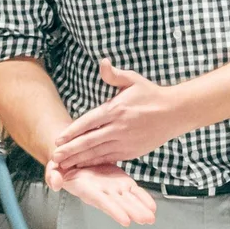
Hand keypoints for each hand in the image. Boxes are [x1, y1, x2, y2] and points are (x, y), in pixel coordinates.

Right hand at [48, 161, 156, 227]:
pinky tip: (153, 207)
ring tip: (152, 218)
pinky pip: (134, 191)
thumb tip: (54, 183)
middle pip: (120, 204)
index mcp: (88, 190)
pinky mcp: (121, 181)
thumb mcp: (53, 168)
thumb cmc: (62, 165)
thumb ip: (53, 175)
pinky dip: (144, 198)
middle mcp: (102, 192)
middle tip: (147, 220)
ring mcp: (113, 188)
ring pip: (129, 200)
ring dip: (141, 209)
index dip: (114, 210)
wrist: (74, 156)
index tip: (126, 220)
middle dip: (133, 212)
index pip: (102, 202)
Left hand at [49, 60, 190, 171]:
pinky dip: (95, 163)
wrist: (174, 113)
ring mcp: (125, 142)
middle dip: (70, 150)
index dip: (72, 132)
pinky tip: (83, 166)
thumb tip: (102, 62)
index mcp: (116, 109)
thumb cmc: (151, 95)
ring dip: (80, 159)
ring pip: (98, 153)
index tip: (58, 139)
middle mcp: (119, 128)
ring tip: (64, 165)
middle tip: (55, 157)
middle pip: (89, 141)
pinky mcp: (131, 152)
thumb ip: (114, 74)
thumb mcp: (133, 80)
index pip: (88, 122)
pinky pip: (109, 158)